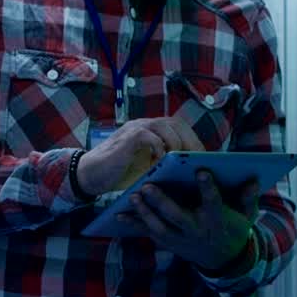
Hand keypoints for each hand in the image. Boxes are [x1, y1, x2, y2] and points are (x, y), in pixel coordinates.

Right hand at [76, 117, 203, 196]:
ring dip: (177, 145)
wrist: (91, 174)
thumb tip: (190, 169)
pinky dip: (159, 150)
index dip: (194, 140)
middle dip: (191, 141)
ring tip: (180, 163)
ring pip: (167, 127)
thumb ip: (164, 161)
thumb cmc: (121, 172)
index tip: (204, 157)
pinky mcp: (129, 137)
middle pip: (177, 123)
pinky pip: (151, 137)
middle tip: (198, 160)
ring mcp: (137, 128)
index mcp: (152, 129)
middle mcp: (146, 124)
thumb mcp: (148, 165)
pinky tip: (159, 164)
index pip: (180, 127)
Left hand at [118, 171, 259, 272]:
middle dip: (162, 202)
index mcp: (216, 219)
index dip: (208, 187)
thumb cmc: (234, 228)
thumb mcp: (246, 215)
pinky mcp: (169, 243)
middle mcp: (197, 230)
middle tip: (148, 186)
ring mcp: (181, 239)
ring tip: (132, 196)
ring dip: (144, 213)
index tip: (202, 170)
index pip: (213, 202)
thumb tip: (254, 179)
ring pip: (160, 227)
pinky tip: (118, 214)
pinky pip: (149, 234)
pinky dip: (134, 225)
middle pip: (177, 216)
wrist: (223, 259)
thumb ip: (248, 197)